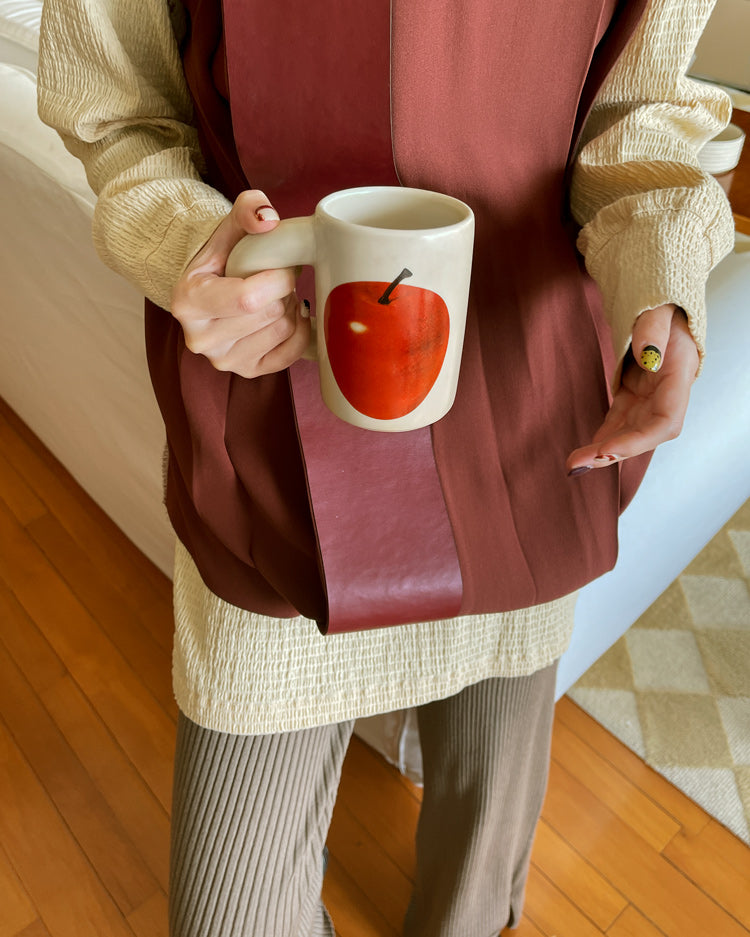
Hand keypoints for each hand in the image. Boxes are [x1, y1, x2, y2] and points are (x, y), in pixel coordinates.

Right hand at [171, 189, 310, 377]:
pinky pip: (291, 354)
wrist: (212, 289)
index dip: (279, 279)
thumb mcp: (229, 227)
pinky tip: (288, 315)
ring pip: (283, 331)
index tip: (282, 266)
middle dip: (285, 291)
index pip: (248, 299)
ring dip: (292, 308)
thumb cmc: (223, 258)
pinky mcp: (246, 371)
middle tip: (276, 280)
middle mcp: (201, 339)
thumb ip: (248, 209)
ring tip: (276, 296)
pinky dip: (300, 332)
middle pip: (271, 314)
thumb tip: (268, 220)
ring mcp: (223, 360)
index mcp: (188, 302)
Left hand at [566, 304, 698, 475]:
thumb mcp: (658, 310)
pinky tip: (583, 453)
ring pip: (628, 434)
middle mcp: (666, 395)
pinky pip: (617, 424)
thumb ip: (653, 330)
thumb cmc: (661, 307)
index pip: (664, 422)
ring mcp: (649, 399)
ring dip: (602, 451)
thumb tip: (649, 356)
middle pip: (644, 435)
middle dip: (613, 452)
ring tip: (574, 464)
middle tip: (579, 463)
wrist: (660, 307)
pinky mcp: (632, 397)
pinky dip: (601, 438)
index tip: (607, 449)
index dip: (637, 441)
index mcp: (678, 377)